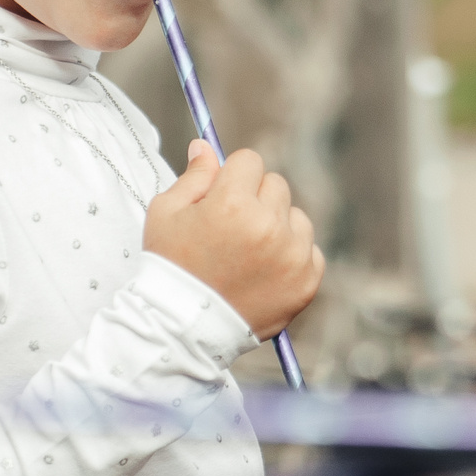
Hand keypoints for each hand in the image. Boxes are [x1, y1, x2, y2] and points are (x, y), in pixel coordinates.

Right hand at [144, 142, 323, 339]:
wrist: (184, 328)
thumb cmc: (171, 266)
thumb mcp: (166, 213)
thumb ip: (193, 176)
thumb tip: (206, 146)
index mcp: (232, 202)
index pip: (250, 160)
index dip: (232, 177)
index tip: (221, 197)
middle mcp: (268, 225)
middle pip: (275, 185)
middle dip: (255, 199)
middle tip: (231, 230)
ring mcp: (292, 254)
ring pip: (296, 216)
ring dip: (277, 226)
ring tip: (248, 254)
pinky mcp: (307, 280)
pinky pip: (310, 249)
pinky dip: (292, 257)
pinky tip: (264, 272)